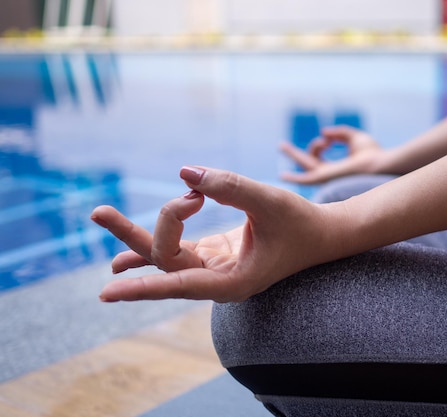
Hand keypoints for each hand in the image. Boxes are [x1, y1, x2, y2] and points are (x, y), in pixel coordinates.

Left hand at [90, 166, 337, 302]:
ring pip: (167, 256)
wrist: (322, 235)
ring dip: (135, 239)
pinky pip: (177, 251)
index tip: (109, 290)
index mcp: (233, 281)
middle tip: (97, 211)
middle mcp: (218, 279)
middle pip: (165, 261)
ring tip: (101, 216)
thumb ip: (229, 186)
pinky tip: (123, 254)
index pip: (180, 284)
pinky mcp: (214, 254)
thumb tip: (185, 172)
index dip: (144, 287)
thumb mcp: (269, 201)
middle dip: (134, 236)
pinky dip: (155, 241)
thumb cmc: (302, 223)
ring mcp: (214, 268)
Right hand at [280, 125, 383, 183]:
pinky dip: (294, 179)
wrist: (379, 164)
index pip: (318, 156)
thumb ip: (340, 134)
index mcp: (335, 169)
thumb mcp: (354, 138)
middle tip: (281, 145)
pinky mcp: (325, 178)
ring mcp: (326, 178)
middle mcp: (328, 175)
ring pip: (303, 167)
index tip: (327, 138)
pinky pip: (305, 180)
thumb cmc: (372, 154)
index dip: (319, 143)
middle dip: (294, 154)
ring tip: (281, 145)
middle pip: (306, 163)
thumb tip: (324, 133)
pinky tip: (283, 176)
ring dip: (293, 154)